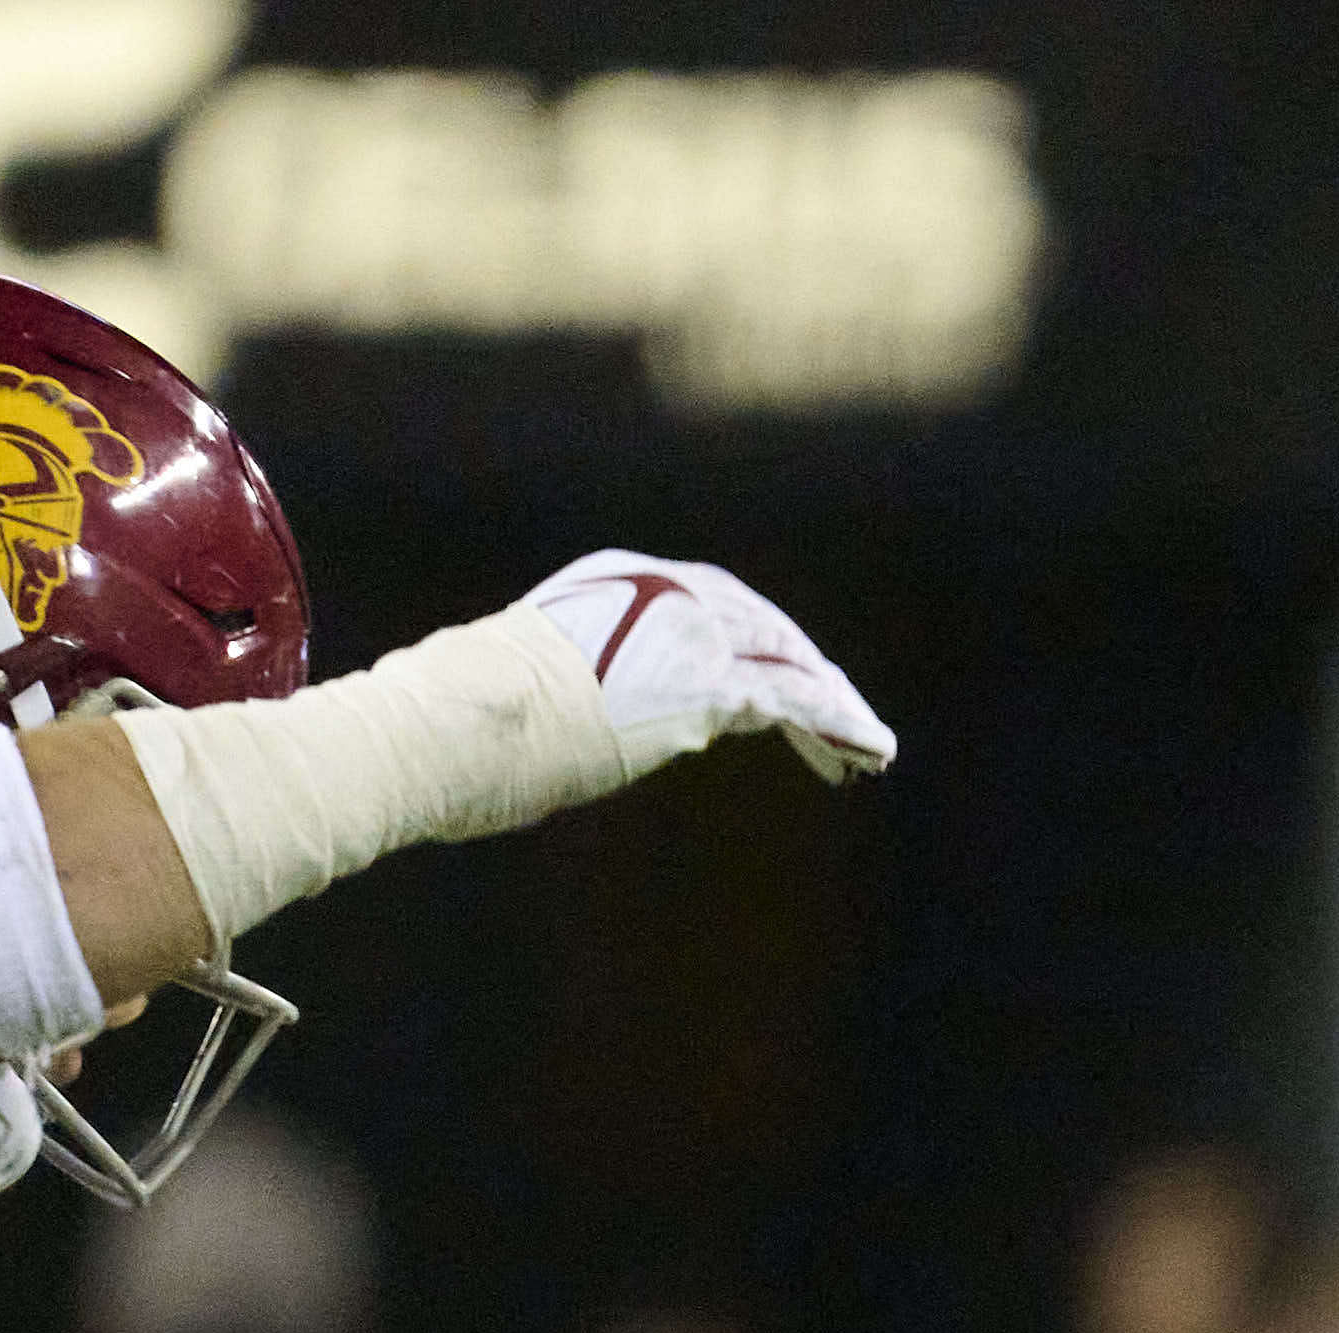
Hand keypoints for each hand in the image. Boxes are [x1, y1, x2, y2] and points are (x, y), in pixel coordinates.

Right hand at [504, 552, 897, 785]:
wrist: (468, 718)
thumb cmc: (476, 715)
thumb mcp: (535, 672)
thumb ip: (586, 675)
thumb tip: (598, 717)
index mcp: (622, 578)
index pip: (715, 602)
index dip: (759, 639)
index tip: (783, 673)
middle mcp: (664, 593)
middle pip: (762, 626)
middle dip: (805, 669)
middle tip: (840, 711)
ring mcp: (691, 635)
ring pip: (789, 661)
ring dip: (835, 703)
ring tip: (870, 742)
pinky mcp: (710, 688)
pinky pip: (797, 700)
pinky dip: (841, 722)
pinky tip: (870, 747)